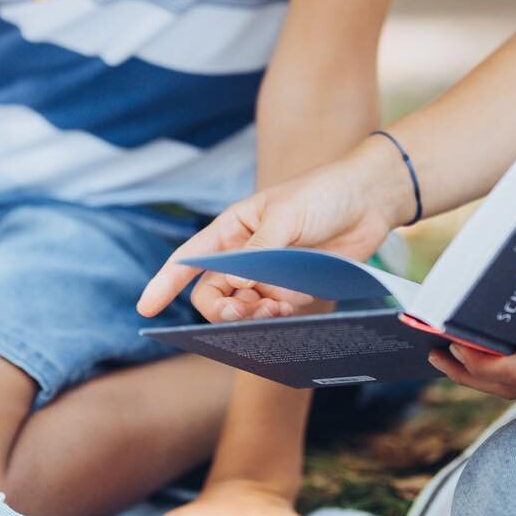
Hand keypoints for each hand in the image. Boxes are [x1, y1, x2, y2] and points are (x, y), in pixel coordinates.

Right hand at [136, 142, 405, 321]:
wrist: (370, 201)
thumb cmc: (323, 195)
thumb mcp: (284, 216)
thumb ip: (258, 253)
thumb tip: (236, 288)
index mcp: (234, 228)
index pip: (189, 259)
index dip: (165, 284)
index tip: (145, 309)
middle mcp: (247, 254)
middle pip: (213, 294)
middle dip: (219, 309)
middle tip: (240, 313)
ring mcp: (270, 275)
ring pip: (242, 309)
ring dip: (249, 316)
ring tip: (272, 311)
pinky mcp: (294, 290)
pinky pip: (271, 315)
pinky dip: (273, 320)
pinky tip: (285, 313)